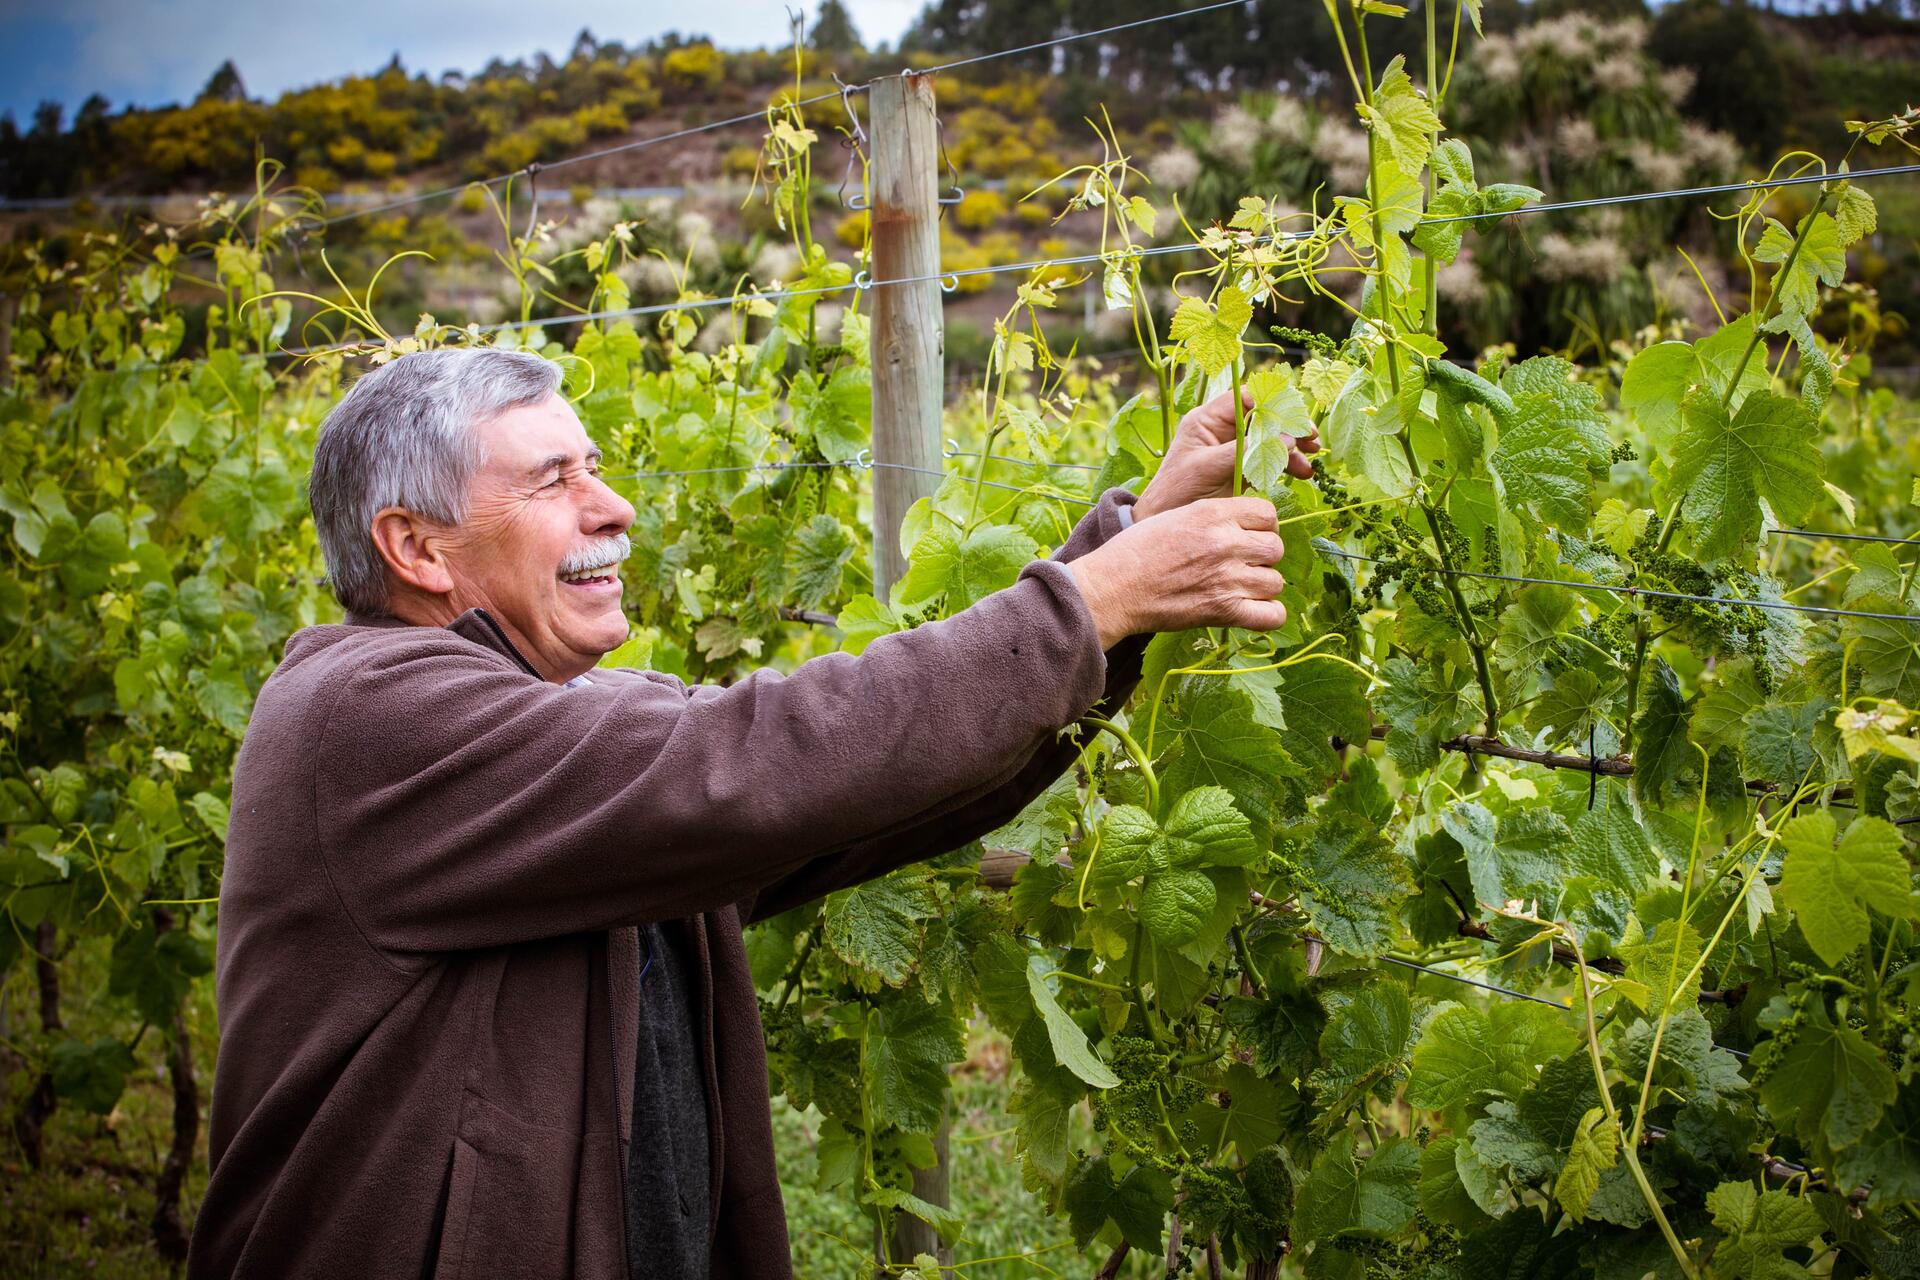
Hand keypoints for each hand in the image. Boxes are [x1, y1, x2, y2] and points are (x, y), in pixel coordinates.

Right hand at [1065, 497, 1286, 648]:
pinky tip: (1252, 611)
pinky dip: (1268, 615)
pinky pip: (1272, 615)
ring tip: (1239, 588)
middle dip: (1263, 556)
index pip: (1268, 513)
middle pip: (1276, 548)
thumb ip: (1212, 517)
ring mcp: (1227, 579)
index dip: (1262, 526)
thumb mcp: (1175, 516)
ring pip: (1275, 581)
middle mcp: (1225, 543)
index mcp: (1212, 514)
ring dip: (1262, 586)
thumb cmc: (1134, 553)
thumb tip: (1242, 526)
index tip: (1248, 536)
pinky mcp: (1223, 612)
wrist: (1111, 590)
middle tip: (1242, 564)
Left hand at [1132, 387, 1320, 521]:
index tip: (1295, 417)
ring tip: (1311, 460)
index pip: (1245, 398)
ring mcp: (1232, 449)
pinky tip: (1302, 473)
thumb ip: (1246, 450)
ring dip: (1293, 447)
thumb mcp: (1210, 467)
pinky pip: (1268, 459)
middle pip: (1263, 417)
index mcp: (1208, 419)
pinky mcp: (1239, 468)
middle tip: (1311, 439)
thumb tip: (1286, 437)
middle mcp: (1222, 430)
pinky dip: (1286, 464)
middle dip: (1290, 427)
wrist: (1162, 520)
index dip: (1273, 403)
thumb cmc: (1178, 491)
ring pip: (1269, 438)